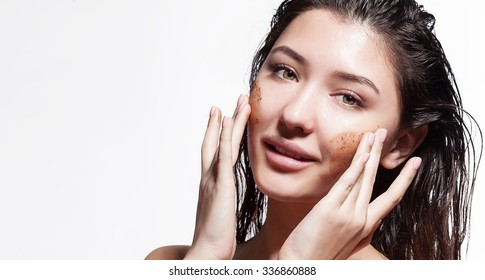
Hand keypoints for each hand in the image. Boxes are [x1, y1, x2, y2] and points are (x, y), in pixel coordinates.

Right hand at [184, 95, 250, 259]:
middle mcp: (210, 177)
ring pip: (222, 144)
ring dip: (229, 121)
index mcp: (212, 183)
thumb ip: (223, 200)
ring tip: (237, 102)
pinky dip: (223, 138)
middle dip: (227, 120)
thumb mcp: (221, 213)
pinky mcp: (220, 186)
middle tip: (236, 100)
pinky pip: (223, 157)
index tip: (225, 116)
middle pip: (218, 142)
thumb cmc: (216, 238)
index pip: (216, 152)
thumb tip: (226, 196)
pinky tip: (226, 121)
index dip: (220, 133)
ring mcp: (213, 180)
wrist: (208, 253)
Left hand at [278, 129, 421, 258]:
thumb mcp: (345, 239)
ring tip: (373, 133)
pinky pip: (346, 185)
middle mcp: (361, 219)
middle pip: (374, 180)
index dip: (404, 179)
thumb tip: (361, 208)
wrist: (304, 267)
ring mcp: (347, 215)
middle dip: (380, 153)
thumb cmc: (319, 254)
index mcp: (366, 226)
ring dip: (368, 152)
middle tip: (384, 132)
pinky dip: (355, 168)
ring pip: (362, 178)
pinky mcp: (330, 211)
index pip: (391, 197)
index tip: (415, 162)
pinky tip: (363, 154)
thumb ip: (354, 221)